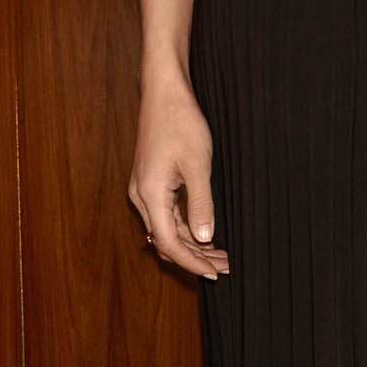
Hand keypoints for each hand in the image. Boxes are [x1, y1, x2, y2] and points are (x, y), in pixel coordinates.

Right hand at [130, 73, 230, 278]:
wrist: (164, 93)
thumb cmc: (181, 123)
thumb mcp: (198, 165)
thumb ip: (201, 203)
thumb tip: (205, 237)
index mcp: (150, 195)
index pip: (170, 243)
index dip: (192, 261)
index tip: (213, 273)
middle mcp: (142, 196)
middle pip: (166, 241)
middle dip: (195, 256)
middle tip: (224, 266)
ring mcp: (144, 189)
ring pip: (167, 229)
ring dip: (192, 244)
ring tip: (220, 253)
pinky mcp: (150, 182)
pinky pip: (166, 214)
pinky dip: (185, 227)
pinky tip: (205, 232)